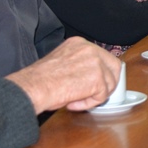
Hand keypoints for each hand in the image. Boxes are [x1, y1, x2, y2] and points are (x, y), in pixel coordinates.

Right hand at [6, 37, 122, 112]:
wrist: (33, 87)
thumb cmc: (40, 79)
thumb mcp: (61, 61)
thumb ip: (78, 63)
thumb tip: (91, 76)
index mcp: (79, 43)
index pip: (102, 56)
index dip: (102, 72)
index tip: (95, 83)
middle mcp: (90, 49)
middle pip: (114, 66)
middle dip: (108, 83)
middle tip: (95, 94)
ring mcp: (96, 63)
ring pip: (109, 83)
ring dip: (94, 96)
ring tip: (75, 99)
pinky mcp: (98, 78)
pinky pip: (101, 96)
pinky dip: (89, 104)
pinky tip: (73, 103)